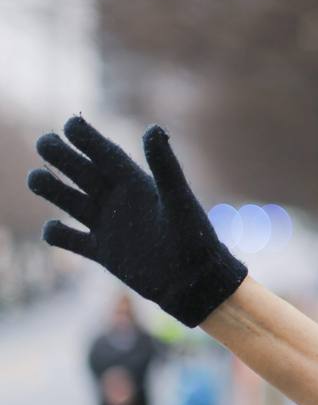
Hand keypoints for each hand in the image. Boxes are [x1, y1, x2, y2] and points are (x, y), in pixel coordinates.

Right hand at [27, 116, 246, 326]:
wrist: (195, 282)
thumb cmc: (194, 238)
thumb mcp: (178, 199)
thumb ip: (165, 166)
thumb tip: (153, 128)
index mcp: (137, 185)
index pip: (106, 155)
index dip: (88, 139)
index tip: (69, 123)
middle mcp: (119, 202)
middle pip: (83, 173)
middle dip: (62, 157)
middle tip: (44, 142)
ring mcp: (109, 227)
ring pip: (71, 202)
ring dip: (52, 189)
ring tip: (35, 178)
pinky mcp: (103, 253)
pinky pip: (72, 240)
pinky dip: (58, 234)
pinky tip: (52, 229)